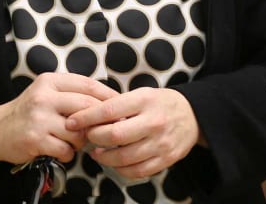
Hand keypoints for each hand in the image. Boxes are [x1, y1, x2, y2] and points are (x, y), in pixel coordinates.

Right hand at [0, 72, 118, 164]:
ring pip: (79, 132)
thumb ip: (72, 94)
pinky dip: (68, 153)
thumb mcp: (47, 93)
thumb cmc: (29, 112)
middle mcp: (44, 97)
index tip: (120, 106)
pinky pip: (66, 150)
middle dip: (99, 121)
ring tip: (74, 141)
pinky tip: (60, 149)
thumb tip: (109, 102)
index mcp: (50, 81)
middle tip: (105, 129)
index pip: (88, 85)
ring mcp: (39, 118)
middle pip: (88, 107)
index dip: (108, 96)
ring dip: (82, 141)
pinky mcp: (35, 139)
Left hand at [65, 87, 200, 179]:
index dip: (87, 117)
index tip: (72, 121)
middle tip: (87, 137)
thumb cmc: (160, 103)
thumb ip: (119, 104)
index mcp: (145, 100)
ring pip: (124, 157)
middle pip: (115, 136)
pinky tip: (114, 162)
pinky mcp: (166, 159)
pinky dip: (120, 169)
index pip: (110, 109)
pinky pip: (137, 171)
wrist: (193, 115)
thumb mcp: (142, 94)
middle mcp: (154, 122)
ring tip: (97, 152)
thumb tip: (88, 115)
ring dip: (104, 157)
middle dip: (94, 138)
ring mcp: (161, 143)